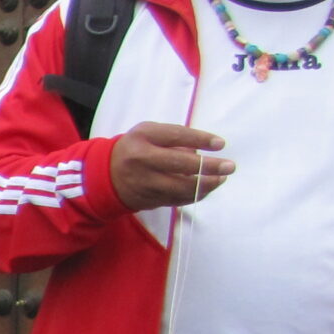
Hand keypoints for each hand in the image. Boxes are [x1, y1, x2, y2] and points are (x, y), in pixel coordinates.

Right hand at [109, 123, 233, 211]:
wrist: (104, 176)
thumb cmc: (134, 149)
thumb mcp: (148, 134)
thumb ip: (174, 138)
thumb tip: (201, 152)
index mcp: (142, 137)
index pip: (176, 136)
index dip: (201, 139)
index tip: (220, 144)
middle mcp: (141, 159)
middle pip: (180, 164)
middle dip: (208, 166)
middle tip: (229, 167)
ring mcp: (144, 182)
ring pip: (180, 187)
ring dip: (206, 185)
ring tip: (221, 179)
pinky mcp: (148, 199)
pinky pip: (177, 199)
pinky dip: (194, 195)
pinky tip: (206, 188)